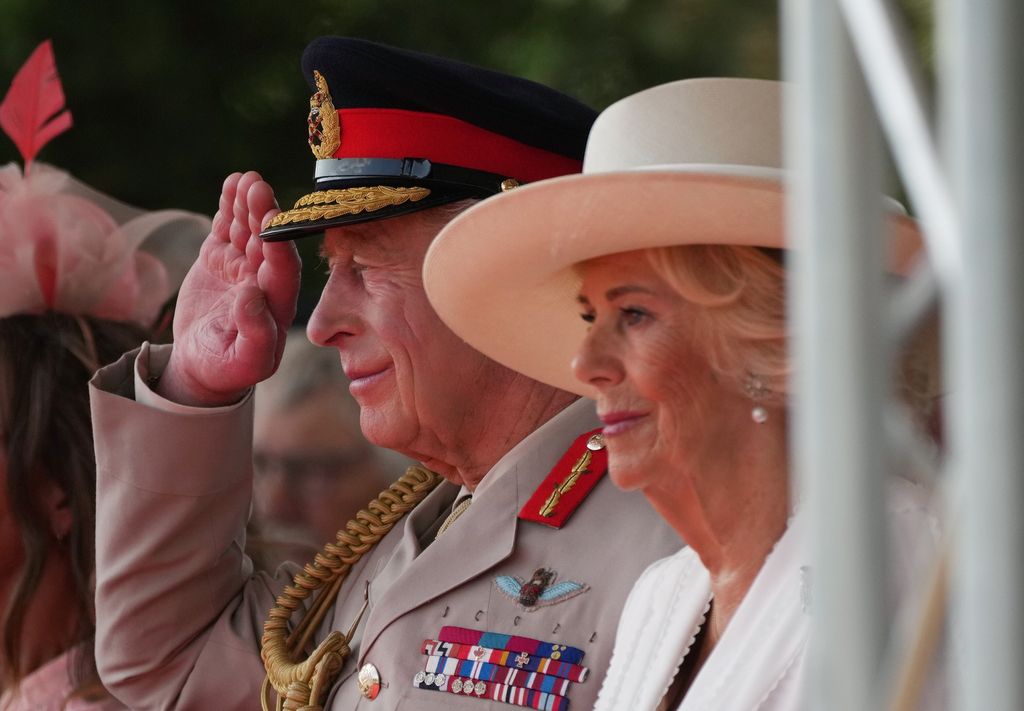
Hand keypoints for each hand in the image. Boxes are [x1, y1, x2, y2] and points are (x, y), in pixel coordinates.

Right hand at [160, 172, 300, 406]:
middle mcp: (266, 281)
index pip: (284, 272)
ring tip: (246, 180)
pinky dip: (229, 206)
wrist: (200, 367)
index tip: (274, 223)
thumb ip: (256, 333)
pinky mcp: (221, 259)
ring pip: (249, 230)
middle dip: (265, 216)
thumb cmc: (226, 370)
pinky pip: (228, 228)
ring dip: (248, 205)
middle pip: (269, 243)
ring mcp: (243, 266)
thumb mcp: (244, 362)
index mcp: (278, 306)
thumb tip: (252, 294)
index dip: (279, 247)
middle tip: (259, 189)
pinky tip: (232, 183)